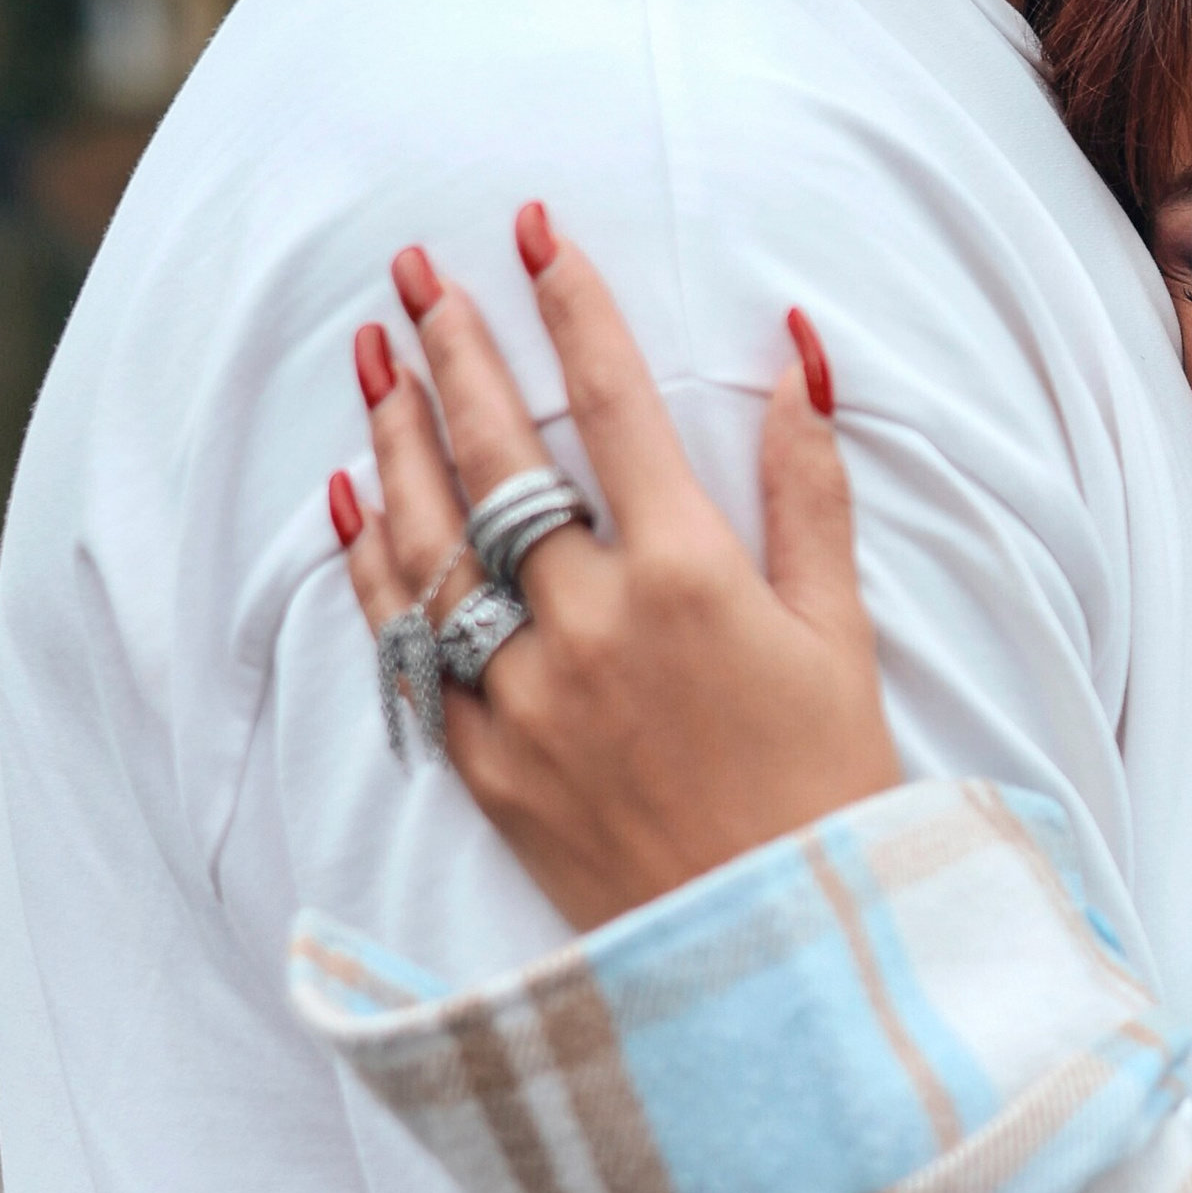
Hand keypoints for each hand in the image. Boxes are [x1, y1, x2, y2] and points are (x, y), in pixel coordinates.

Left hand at [333, 207, 902, 927]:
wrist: (773, 962)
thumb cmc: (829, 789)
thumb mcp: (842, 633)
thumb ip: (810, 486)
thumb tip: (798, 348)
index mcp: (692, 581)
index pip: (613, 407)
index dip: (571, 307)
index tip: (534, 230)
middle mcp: (592, 626)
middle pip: (501, 455)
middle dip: (454, 347)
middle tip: (416, 270)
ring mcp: (525, 697)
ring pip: (434, 539)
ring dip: (397, 435)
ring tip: (372, 353)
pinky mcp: (484, 763)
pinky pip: (407, 641)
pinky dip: (372, 562)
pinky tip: (349, 493)